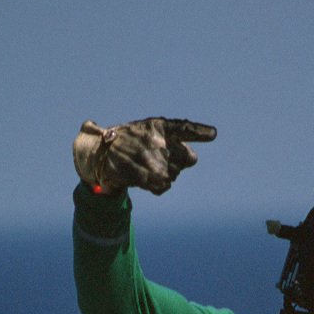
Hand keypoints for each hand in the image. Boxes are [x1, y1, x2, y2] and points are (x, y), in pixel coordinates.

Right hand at [73, 117, 216, 195]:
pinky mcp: (137, 173)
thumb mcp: (152, 131)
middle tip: (156, 159)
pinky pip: (160, 187)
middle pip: (185, 161)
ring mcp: (145, 157)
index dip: (199, 132)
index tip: (212, 134)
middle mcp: (155, 140)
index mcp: (159, 126)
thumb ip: (176, 140)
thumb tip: (193, 159)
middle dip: (175, 164)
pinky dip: (156, 187)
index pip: (184, 128)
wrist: (100, 151)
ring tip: (148, 169)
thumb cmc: (132, 141)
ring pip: (172, 176)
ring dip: (164, 177)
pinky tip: (145, 178)